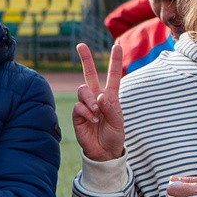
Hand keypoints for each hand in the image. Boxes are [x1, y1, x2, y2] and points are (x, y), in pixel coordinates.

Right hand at [73, 44, 126, 161]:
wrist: (104, 152)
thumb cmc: (114, 135)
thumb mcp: (118, 122)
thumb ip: (110, 108)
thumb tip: (99, 95)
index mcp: (111, 96)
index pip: (113, 75)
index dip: (115, 60)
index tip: (117, 45)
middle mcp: (97, 97)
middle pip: (89, 74)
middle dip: (86, 59)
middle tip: (81, 45)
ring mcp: (86, 104)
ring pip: (83, 90)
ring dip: (90, 100)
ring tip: (97, 113)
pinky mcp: (77, 114)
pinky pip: (78, 105)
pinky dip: (86, 112)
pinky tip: (92, 120)